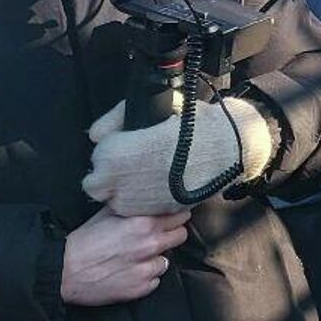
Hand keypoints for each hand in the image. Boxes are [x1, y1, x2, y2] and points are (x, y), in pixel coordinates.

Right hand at [60, 207, 190, 306]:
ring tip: (137, 257)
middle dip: (171, 234)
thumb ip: (133, 206)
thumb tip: (148, 197)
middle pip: (180, 235)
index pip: (180, 215)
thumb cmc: (83, 240)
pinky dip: (146, 277)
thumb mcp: (107, 213)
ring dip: (156, 258)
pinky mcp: (140, 289)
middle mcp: (151, 245)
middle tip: (157, 235)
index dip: (176, 215)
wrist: (63, 271)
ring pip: (167, 260)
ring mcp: (147, 269)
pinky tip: (130, 272)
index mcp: (145, 223)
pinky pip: (155, 281)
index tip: (171, 216)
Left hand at [82, 98, 274, 215]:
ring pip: (113, 199)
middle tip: (127, 162)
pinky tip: (155, 185)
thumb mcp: (152, 108)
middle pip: (95, 184)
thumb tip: (95, 133)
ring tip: (144, 173)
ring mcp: (137, 200)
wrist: (225, 148)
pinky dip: (140, 199)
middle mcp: (120, 181)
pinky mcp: (153, 212)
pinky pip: (135, 208)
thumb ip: (116, 119)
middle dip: (108, 173)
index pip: (95, 154)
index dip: (110, 148)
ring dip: (121, 188)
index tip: (123, 143)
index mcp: (115, 153)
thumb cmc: (192, 125)